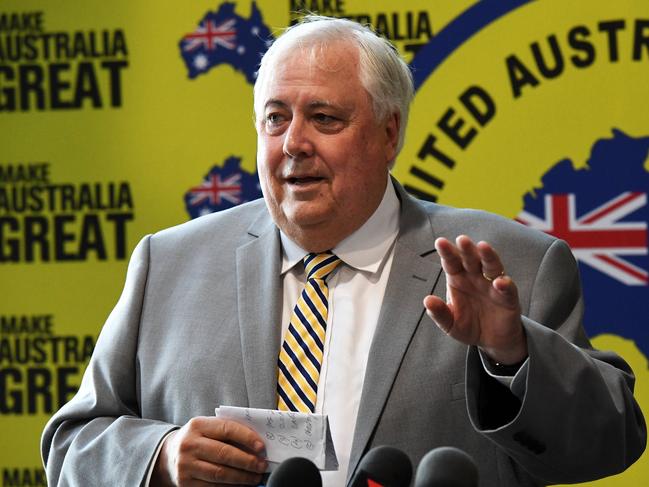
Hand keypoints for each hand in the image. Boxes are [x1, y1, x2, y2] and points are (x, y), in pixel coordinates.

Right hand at [152, 417, 266, 485]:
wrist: (170, 454)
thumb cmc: (199, 439)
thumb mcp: (208, 428)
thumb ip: (229, 430)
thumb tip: (256, 444)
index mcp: (197, 425)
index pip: (227, 429)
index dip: (247, 438)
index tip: (261, 447)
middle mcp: (189, 445)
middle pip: (224, 454)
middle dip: (247, 461)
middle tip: (262, 465)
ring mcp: (186, 466)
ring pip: (220, 474)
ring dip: (242, 477)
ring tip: (255, 477)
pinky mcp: (186, 483)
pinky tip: (241, 485)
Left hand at [423, 235, 526, 364]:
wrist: (492, 341)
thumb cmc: (468, 326)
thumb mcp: (450, 324)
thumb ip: (439, 313)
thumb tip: (427, 301)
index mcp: (458, 279)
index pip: (451, 262)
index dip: (447, 252)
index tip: (440, 242)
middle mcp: (475, 277)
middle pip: (471, 259)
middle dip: (466, 249)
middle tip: (462, 239)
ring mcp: (493, 285)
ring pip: (491, 266)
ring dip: (488, 256)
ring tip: (483, 247)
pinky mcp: (508, 297)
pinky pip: (508, 288)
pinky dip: (505, 284)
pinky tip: (500, 282)